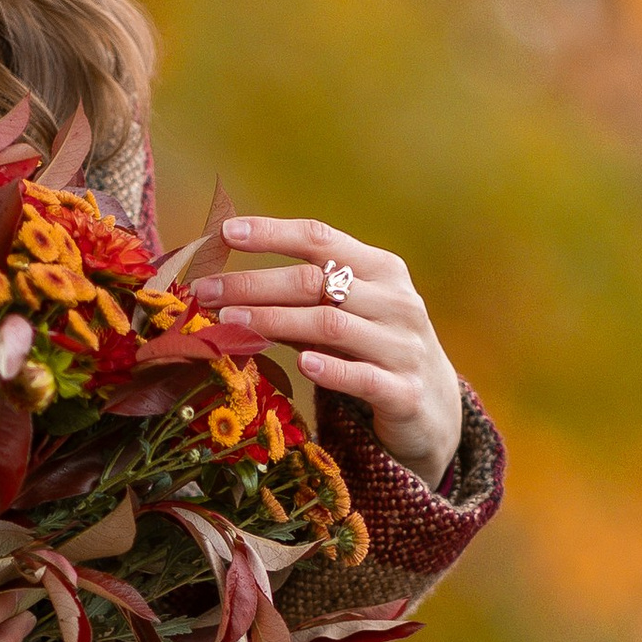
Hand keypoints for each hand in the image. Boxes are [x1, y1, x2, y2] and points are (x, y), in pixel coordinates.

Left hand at [191, 221, 465, 488]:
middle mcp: (396, 301)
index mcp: (382, 270)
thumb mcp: (347, 318)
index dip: (273, 232)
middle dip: (255, 284)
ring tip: (229, 323)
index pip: (322, 239)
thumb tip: (230, 288)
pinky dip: (330, 368)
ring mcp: (403, 346)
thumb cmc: (376, 353)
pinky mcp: (404, 392)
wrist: (435, 410)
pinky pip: (363, 377)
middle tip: (205, 291)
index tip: (226, 232)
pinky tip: (302, 363)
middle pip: (316, 282)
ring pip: (331, 326)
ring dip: (275, 321)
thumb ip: (302, 301)